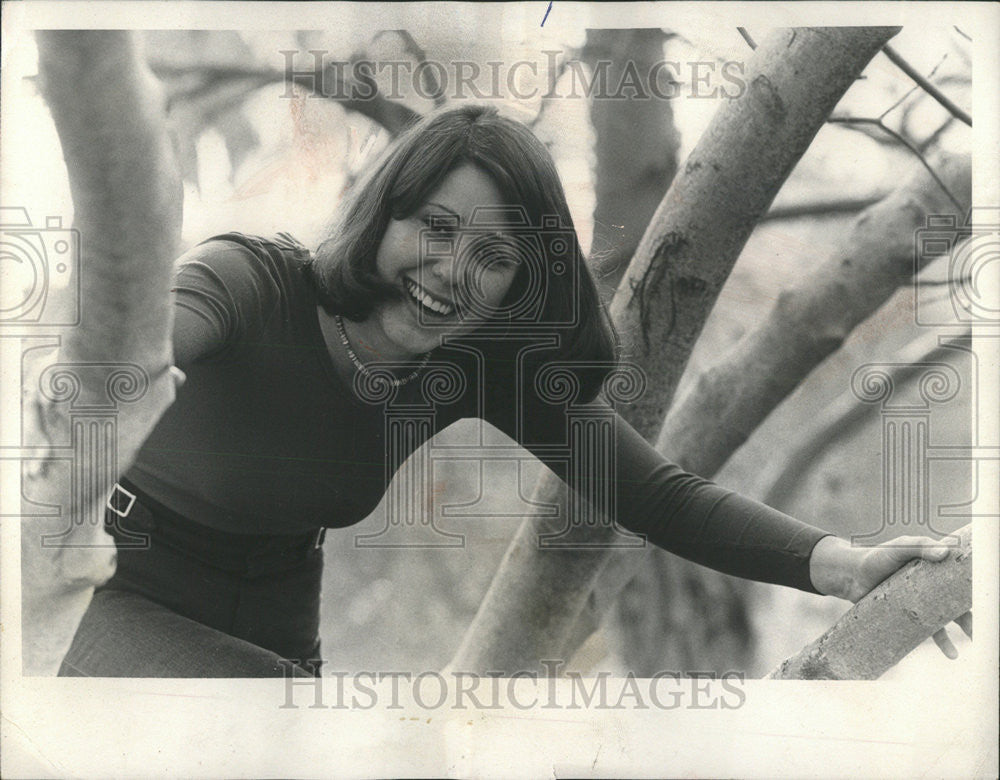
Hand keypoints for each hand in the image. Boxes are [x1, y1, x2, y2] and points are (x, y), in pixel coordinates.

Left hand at [810, 534, 971, 657]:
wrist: (851, 575)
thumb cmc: (876, 557)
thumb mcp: (899, 547)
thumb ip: (919, 547)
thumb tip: (944, 552)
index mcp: (934, 566)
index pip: (959, 573)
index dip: (975, 582)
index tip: (989, 592)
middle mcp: (932, 584)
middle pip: (959, 598)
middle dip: (974, 609)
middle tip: (986, 622)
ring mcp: (922, 600)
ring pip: (948, 616)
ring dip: (963, 627)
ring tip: (973, 639)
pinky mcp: (911, 614)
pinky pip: (930, 630)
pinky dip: (942, 641)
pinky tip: (951, 652)